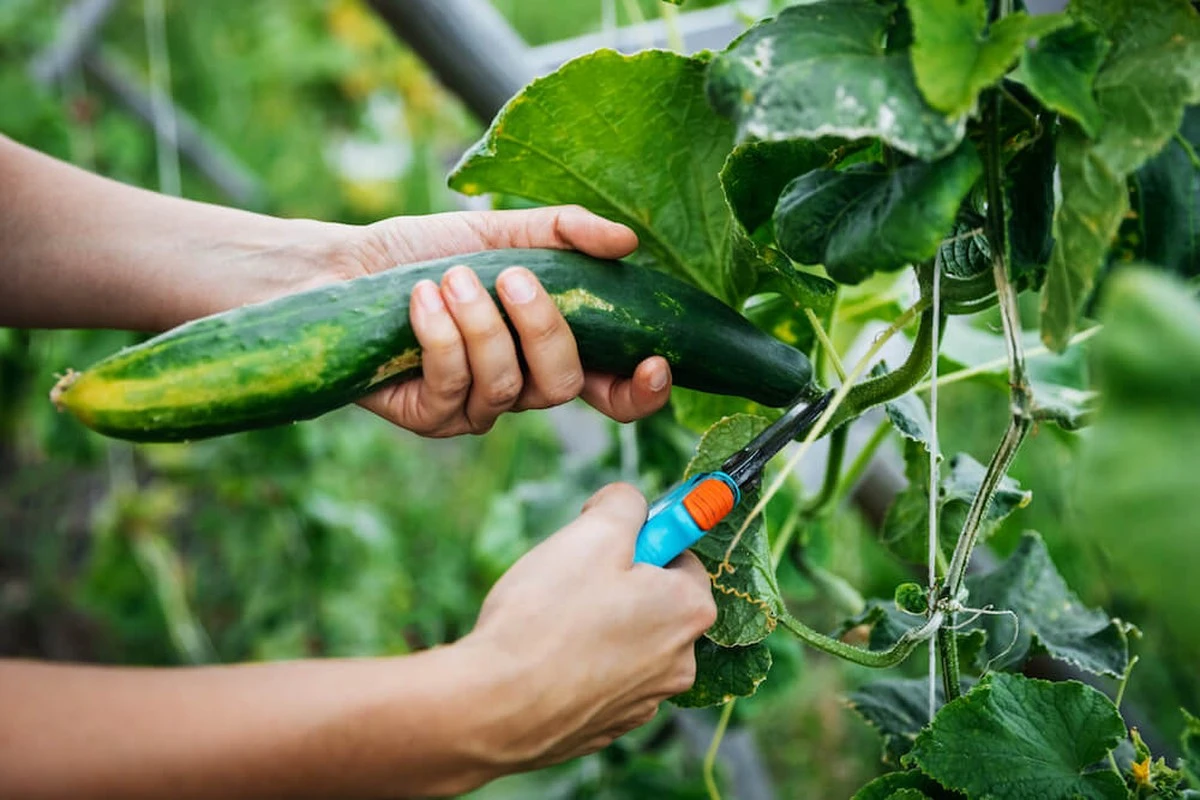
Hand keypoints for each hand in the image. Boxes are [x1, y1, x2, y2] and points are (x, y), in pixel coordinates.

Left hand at [332, 205, 672, 435]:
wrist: (349, 267)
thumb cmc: (429, 251)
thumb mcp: (502, 230)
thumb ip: (564, 233)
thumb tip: (626, 242)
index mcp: (550, 348)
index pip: (614, 390)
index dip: (642, 390)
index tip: (653, 361)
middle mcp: (522, 386)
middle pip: (563, 386)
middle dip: (543, 330)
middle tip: (511, 277)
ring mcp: (476, 408)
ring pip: (504, 387)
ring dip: (480, 326)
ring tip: (451, 278)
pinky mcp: (430, 417)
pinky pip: (451, 389)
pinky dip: (440, 337)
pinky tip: (422, 299)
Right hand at [460, 483, 716, 770]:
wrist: (496, 708)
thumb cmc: (547, 617)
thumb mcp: (592, 533)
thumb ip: (625, 504)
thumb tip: (630, 504)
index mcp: (688, 610)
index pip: (681, 555)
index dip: (640, 540)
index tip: (604, 541)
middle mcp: (680, 661)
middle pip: (655, 601)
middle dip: (618, 584)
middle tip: (569, 580)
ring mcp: (644, 700)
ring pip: (627, 641)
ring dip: (597, 626)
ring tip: (549, 623)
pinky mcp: (608, 727)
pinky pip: (600, 679)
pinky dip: (579, 665)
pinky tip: (543, 660)